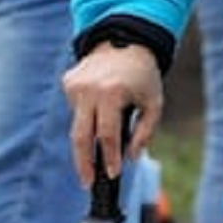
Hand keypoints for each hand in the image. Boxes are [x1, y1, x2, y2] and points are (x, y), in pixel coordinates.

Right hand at [62, 41, 163, 186]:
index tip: (113, 174)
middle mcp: (90, 89)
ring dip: (86, 142)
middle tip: (87, 182)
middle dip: (83, 164)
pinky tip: (98, 111)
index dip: (110, 158)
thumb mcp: (154, 103)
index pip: (107, 135)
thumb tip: (130, 158)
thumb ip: (145, 132)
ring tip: (94, 154)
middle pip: (80, 137)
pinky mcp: (69, 83)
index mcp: (112, 92)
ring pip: (76, 125)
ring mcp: (76, 85)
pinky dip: (87, 117)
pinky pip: (76, 110)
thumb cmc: (143, 76)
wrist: (125, 40)